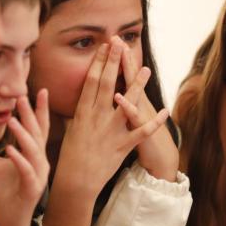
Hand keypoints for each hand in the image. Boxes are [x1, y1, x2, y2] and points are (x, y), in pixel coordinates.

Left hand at [0, 90, 49, 225]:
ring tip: (11, 120)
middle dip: (30, 115)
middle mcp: (40, 162)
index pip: (39, 128)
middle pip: (37, 134)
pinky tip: (10, 150)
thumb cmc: (4, 194)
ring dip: (23, 135)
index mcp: (33, 155)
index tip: (40, 90)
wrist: (9, 222)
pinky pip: (27, 171)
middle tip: (21, 97)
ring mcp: (38, 175)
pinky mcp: (32, 189)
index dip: (40, 110)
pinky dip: (19, 160)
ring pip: (34, 151)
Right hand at [54, 40, 168, 197]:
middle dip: (114, 63)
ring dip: (137, 86)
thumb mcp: (69, 128)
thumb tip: (59, 98)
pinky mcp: (122, 145)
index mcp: (83, 112)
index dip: (99, 62)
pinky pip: (141, 132)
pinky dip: (154, 122)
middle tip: (120, 44)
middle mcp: (96, 118)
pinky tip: (165, 111)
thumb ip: (70, 111)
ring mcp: (110, 131)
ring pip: (126, 104)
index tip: (105, 46)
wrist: (75, 180)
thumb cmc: (71, 155)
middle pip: (106, 85)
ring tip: (146, 68)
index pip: (91, 81)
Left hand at [114, 38, 178, 181]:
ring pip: (136, 95)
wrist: (161, 158)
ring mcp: (141, 117)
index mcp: (133, 100)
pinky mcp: (142, 133)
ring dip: (131, 77)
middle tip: (117, 39)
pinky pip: (135, 119)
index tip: (111, 39)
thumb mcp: (134, 116)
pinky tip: (120, 99)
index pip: (125, 75)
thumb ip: (125, 102)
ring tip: (124, 61)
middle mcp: (139, 104)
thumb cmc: (144, 136)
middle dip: (124, 59)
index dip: (119, 58)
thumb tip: (114, 89)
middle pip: (131, 78)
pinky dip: (129, 109)